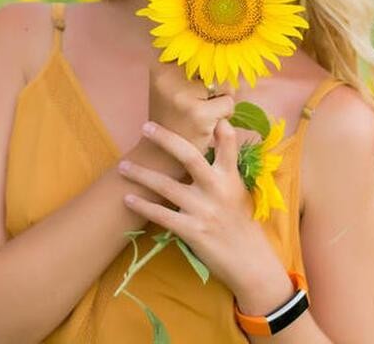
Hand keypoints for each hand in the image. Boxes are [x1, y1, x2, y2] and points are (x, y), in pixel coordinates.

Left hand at [118, 117, 287, 301]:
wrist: (249, 261)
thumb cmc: (241, 222)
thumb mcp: (239, 190)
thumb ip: (226, 166)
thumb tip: (216, 136)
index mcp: (231, 177)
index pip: (227, 144)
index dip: (217, 127)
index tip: (201, 111)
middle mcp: (218, 189)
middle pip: (189, 156)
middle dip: (166, 139)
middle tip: (146, 127)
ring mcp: (203, 210)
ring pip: (167, 186)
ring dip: (142, 174)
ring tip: (123, 165)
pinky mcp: (192, 230)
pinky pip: (161, 215)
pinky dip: (142, 206)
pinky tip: (128, 199)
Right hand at [147, 61, 235, 153]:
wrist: (159, 156)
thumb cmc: (173, 118)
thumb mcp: (174, 88)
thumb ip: (194, 70)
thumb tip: (229, 59)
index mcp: (160, 65)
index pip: (201, 52)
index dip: (207, 70)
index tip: (198, 85)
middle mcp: (168, 75)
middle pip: (215, 66)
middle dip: (216, 85)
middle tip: (198, 104)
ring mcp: (182, 94)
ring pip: (224, 84)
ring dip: (221, 99)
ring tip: (202, 114)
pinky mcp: (198, 113)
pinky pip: (228, 103)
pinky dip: (225, 115)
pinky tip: (209, 125)